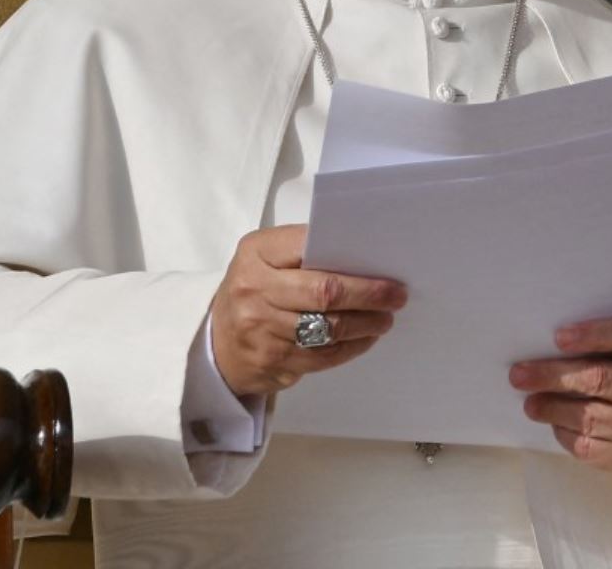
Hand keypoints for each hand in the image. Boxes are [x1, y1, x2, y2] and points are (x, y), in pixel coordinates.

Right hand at [209, 224, 407, 397]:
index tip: (382, 266)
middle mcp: (255, 290)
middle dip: (368, 295)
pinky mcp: (273, 362)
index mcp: (256, 254)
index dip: (350, 260)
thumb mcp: (263, 258)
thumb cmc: (252, 290)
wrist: (216, 344)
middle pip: (325, 293)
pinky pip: (324, 356)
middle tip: (396, 296)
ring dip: (366, 325)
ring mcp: (262, 330)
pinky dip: (352, 347)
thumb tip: (360, 254)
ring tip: (385, 318)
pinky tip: (365, 338)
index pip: (309, 249)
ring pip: (328, 329)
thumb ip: (300, 251)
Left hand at [510, 316, 611, 492]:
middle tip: (520, 374)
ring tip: (531, 403)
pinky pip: (594, 448)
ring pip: (592, 417)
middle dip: (554, 376)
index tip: (557, 337)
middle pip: (602, 380)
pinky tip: (555, 425)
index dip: (593, 334)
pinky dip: (567, 435)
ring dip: (553, 409)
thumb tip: (552, 348)